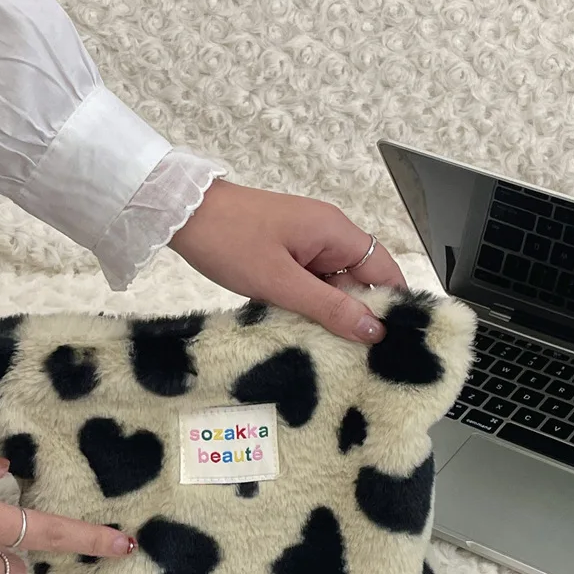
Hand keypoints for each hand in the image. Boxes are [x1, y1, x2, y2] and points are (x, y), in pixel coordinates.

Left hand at [169, 180, 406, 342]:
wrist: (182, 214)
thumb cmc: (229, 241)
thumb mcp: (279, 282)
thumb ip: (328, 307)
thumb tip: (374, 330)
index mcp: (335, 232)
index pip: (384, 271)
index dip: (392, 306)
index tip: (391, 344)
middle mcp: (328, 233)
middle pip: (360, 280)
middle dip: (358, 315)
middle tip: (357, 359)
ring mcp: (306, 242)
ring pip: (333, 285)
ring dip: (329, 313)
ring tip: (328, 350)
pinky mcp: (287, 251)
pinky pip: (310, 282)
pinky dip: (308, 304)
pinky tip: (300, 328)